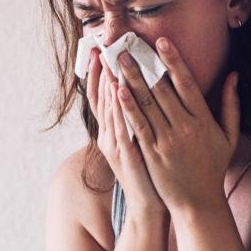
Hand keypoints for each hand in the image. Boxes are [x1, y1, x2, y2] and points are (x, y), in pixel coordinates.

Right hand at [85, 47, 164, 214]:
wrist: (150, 204)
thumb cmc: (151, 172)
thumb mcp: (140, 142)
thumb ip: (139, 118)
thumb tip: (140, 93)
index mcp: (112, 131)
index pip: (102, 96)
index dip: (99, 73)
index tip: (99, 50)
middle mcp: (108, 135)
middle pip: (101, 98)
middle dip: (101, 71)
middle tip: (100, 46)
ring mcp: (115, 145)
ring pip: (108, 109)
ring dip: (107, 83)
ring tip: (108, 60)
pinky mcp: (125, 155)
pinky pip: (120, 127)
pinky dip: (118, 108)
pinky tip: (119, 91)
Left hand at [112, 37, 241, 211]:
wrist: (198, 203)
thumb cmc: (213, 168)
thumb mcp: (229, 136)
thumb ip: (231, 104)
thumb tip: (234, 75)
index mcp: (203, 119)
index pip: (187, 83)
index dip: (173, 60)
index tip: (162, 41)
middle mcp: (185, 127)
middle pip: (162, 89)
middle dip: (144, 65)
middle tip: (127, 45)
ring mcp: (167, 140)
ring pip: (147, 104)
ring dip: (131, 79)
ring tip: (117, 61)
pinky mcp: (152, 153)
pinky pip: (138, 125)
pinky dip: (127, 107)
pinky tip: (117, 91)